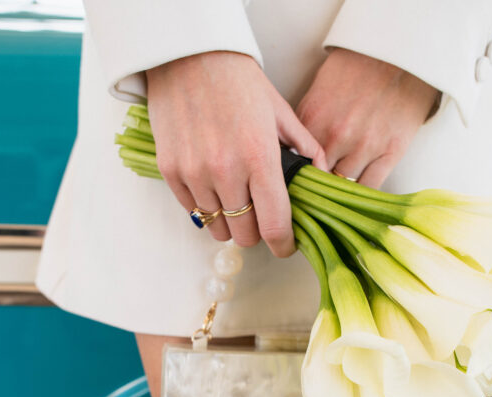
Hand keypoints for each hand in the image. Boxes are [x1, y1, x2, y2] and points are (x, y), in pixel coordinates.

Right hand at [145, 51, 326, 256]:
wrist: (189, 55)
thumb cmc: (237, 80)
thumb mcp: (281, 111)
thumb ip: (304, 148)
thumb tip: (321, 176)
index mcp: (259, 158)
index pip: (275, 225)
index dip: (284, 244)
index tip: (286, 245)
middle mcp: (225, 172)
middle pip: (245, 235)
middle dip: (257, 231)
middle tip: (261, 215)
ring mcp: (194, 174)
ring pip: (217, 227)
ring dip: (230, 220)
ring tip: (236, 198)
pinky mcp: (170, 171)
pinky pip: (193, 210)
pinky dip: (206, 206)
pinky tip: (215, 186)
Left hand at [296, 48, 439, 188]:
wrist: (399, 54)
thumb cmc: (358, 69)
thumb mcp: (319, 90)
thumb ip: (305, 123)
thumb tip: (292, 151)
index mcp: (314, 118)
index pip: (295, 162)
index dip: (295, 176)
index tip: (296, 185)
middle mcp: (337, 135)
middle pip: (317, 179)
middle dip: (315, 186)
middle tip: (315, 193)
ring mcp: (365, 145)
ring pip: (343, 186)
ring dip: (339, 190)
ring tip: (337, 192)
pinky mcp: (391, 151)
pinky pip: (370, 187)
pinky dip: (362, 194)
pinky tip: (357, 194)